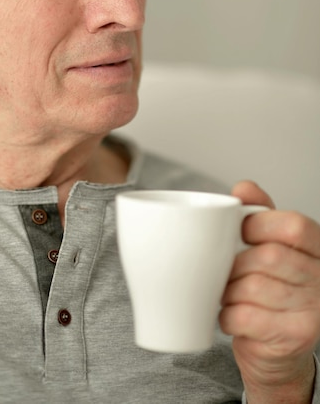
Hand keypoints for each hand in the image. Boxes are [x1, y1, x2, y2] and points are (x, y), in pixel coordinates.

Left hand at [219, 180, 319, 402]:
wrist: (278, 351)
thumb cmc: (271, 289)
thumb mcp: (270, 245)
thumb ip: (260, 214)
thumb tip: (244, 188)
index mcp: (318, 249)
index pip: (295, 226)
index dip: (260, 225)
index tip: (242, 232)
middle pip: (269, 257)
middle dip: (237, 264)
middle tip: (230, 272)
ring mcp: (313, 310)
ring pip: (253, 287)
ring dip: (229, 291)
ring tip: (231, 295)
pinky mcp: (295, 336)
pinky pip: (245, 316)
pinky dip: (228, 315)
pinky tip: (232, 316)